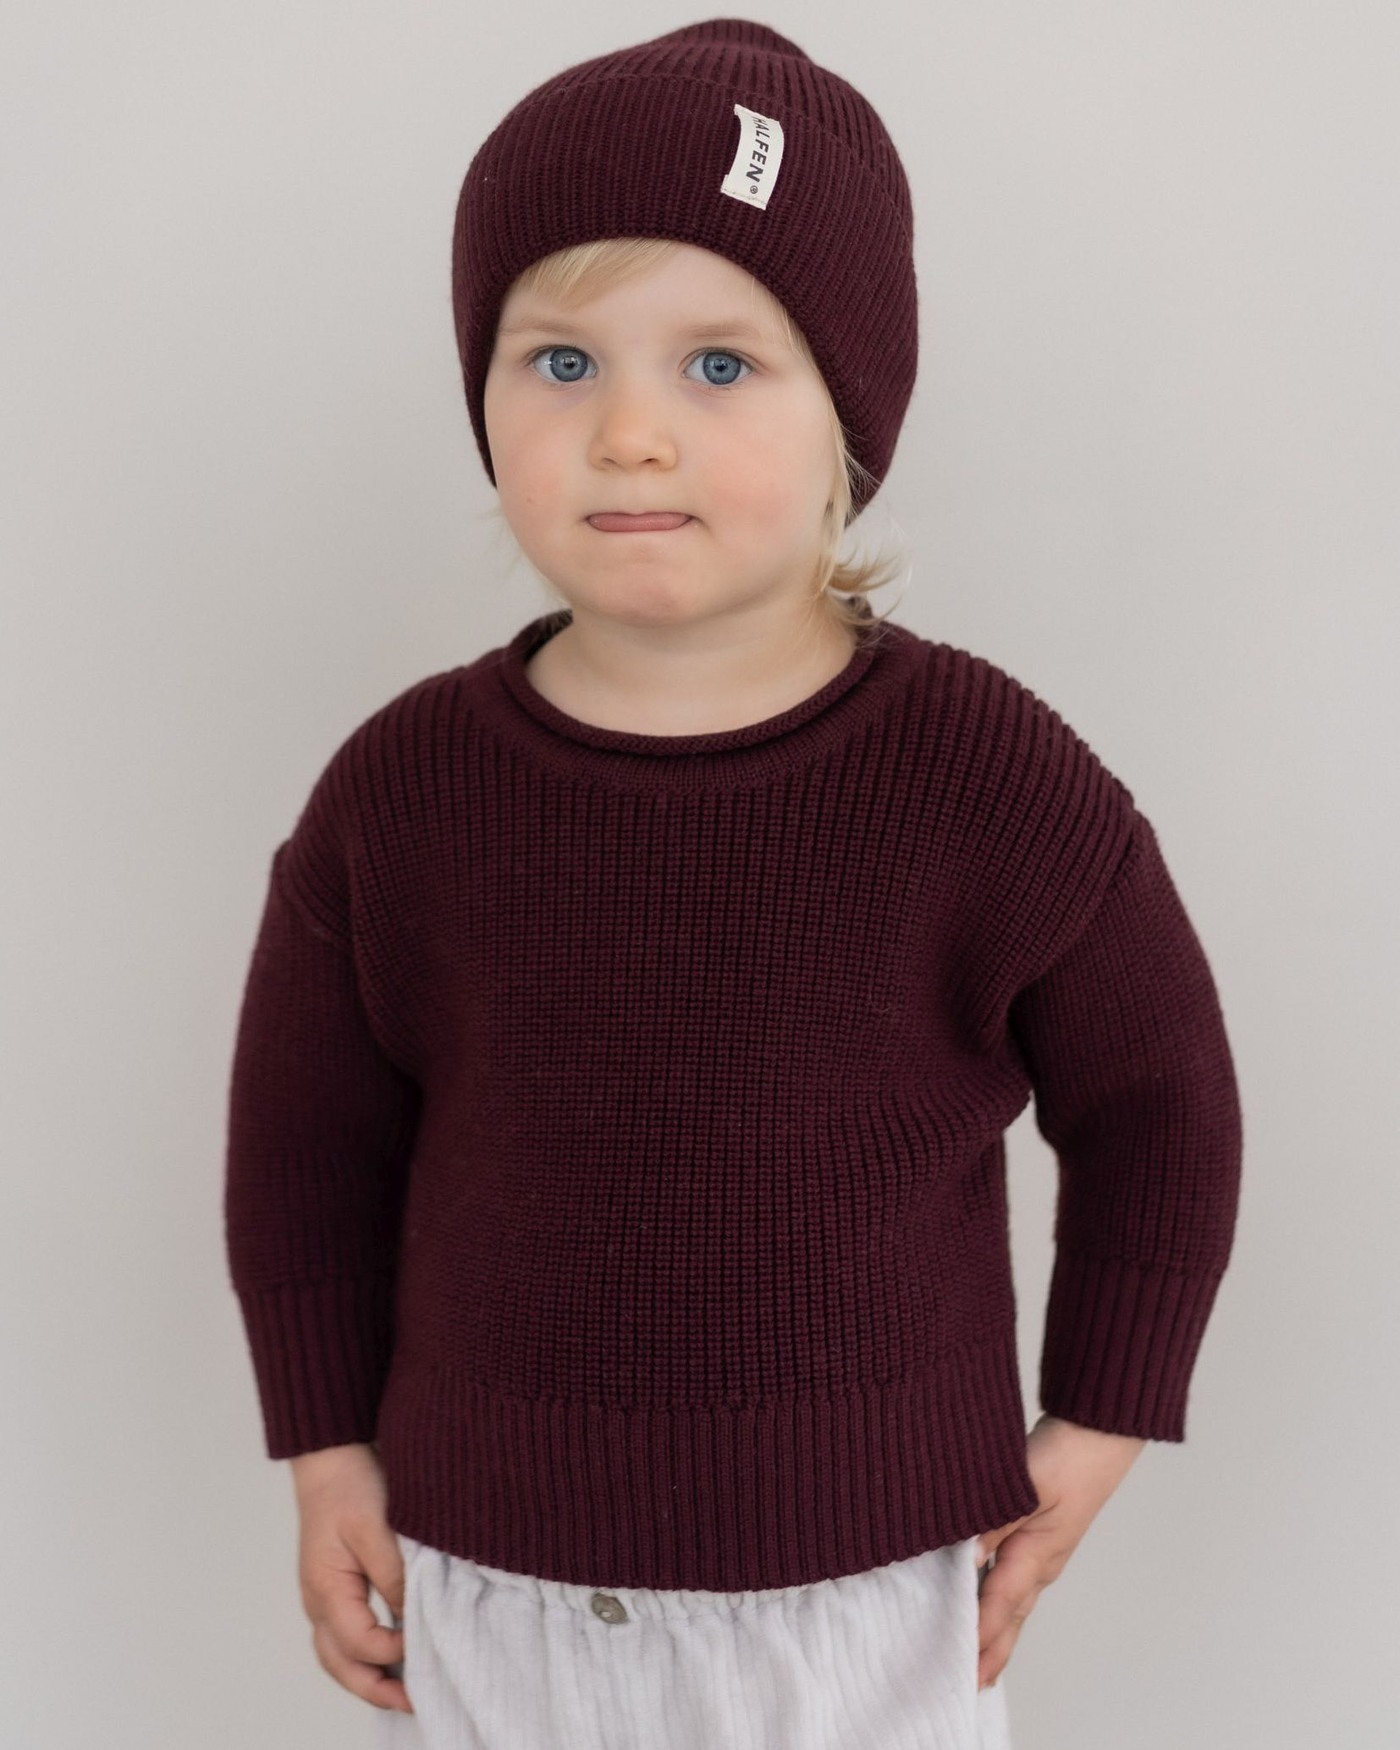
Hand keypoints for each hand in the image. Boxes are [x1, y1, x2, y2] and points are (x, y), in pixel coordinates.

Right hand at [290, 1441, 413, 1714]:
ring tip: (406, 1691)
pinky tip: (395, 1653)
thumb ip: (394, 1574)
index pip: (360, 1642)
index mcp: (326, 1590)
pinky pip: (346, 1636)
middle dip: (376, 1689)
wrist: (332, 1458)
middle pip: (340, 1664)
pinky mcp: (336, 1588)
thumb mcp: (375, 1528)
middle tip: (416, 1703)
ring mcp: (324, 1597)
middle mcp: (319, 1602)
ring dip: (369, 1677)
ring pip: (339, 1656)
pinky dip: (366, 1654)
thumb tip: (413, 1616)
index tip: (428, 1641)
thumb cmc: (350, 1487)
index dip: (395, 1650)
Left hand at [974, 1413, 1145, 1690]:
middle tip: (971, 1684)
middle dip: (992, 1650)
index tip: (961, 1664)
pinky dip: (999, 1599)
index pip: (999, 1603)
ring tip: (979, 1658)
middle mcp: (1042, 1561)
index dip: (979, 1635)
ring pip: (1014, 1601)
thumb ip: (994, 1521)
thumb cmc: (1068, 1457)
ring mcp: (1045, 1551)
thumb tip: (967, 1559)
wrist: (1098, 1434)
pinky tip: (985, 1599)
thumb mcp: (1027, 1486)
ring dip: (996, 1630)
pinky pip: (1015, 1579)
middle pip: (1011, 1616)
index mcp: (1038, 1554)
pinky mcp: (1042, 1536)